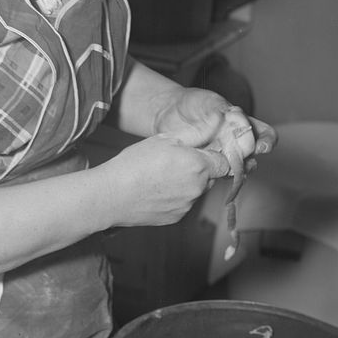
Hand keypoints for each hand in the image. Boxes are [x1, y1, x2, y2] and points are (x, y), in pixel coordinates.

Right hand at [100, 133, 230, 227]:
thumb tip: (218, 120)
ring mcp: (188, 206)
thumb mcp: (166, 139)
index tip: (203, 152)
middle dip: (200, 168)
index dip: (215, 155)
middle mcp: (198, 188)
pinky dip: (176, 196)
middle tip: (176, 161)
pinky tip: (156, 189)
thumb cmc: (136, 163)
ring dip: (188, 182)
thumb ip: (198, 131)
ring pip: (197, 190)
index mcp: (199, 166)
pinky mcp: (177, 217)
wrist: (112, 195)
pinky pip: (184, 203)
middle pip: (211, 177)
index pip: (225, 162)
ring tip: (162, 175)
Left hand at [154, 88, 278, 170]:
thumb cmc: (194, 104)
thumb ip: (223, 109)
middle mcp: (236, 142)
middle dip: (249, 161)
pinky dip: (216, 174)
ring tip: (228, 168)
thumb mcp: (210, 101)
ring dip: (235, 171)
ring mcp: (221, 155)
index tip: (262, 146)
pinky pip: (215, 173)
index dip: (267, 142)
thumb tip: (232, 117)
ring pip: (235, 169)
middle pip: (251, 157)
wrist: (169, 112)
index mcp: (243, 125)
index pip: (265, 135)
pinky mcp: (206, 164)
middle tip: (242, 159)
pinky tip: (210, 170)